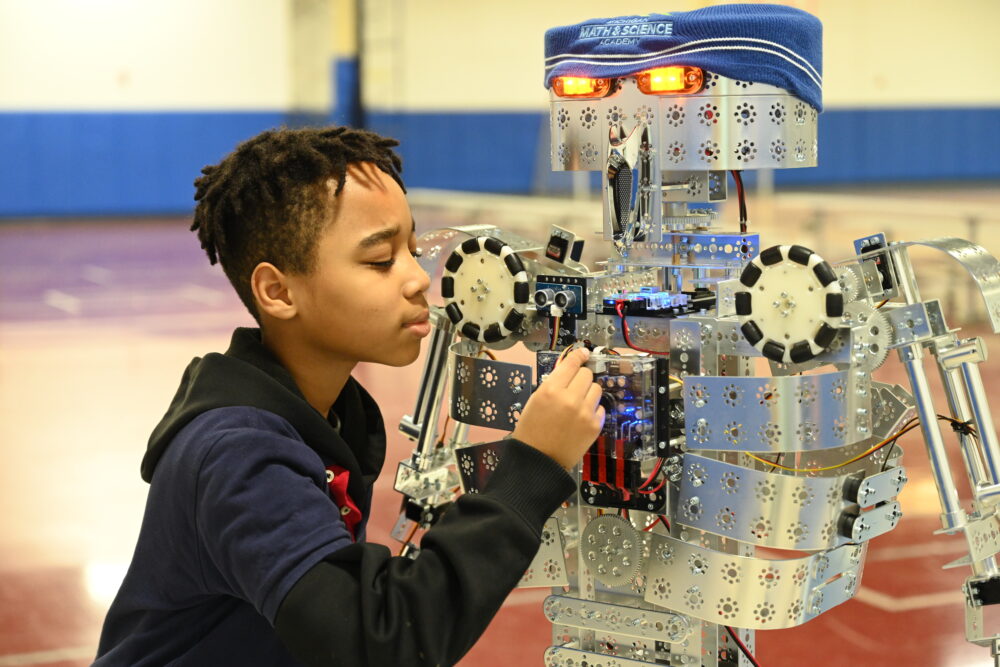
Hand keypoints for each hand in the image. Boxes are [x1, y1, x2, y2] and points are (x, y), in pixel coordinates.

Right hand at [511, 348, 604, 469]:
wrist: (539, 460)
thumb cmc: (531, 430)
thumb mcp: (534, 400)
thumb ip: (552, 384)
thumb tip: (568, 370)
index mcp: (551, 389)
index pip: (571, 364)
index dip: (578, 356)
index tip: (584, 352)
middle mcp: (570, 398)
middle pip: (586, 375)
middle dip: (580, 379)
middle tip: (573, 388)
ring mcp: (585, 412)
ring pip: (596, 389)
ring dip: (588, 393)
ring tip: (578, 404)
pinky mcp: (594, 425)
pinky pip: (600, 408)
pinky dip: (593, 410)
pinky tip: (582, 418)